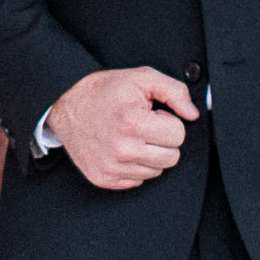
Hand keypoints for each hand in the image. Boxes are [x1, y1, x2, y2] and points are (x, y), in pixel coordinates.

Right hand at [48, 66, 198, 191]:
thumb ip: (175, 91)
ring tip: (130, 136)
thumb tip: (193, 114)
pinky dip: (133, 166)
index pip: (178, 135)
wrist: (66, 102)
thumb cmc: (105, 90)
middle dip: (163, 140)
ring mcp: (111, 168)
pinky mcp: (103, 179)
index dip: (167, 120)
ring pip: (156, 171)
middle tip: (143, 125)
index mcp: (133, 123)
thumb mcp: (142, 78)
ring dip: (149, 154)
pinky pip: (137, 181)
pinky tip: (121, 148)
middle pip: (171, 158)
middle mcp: (122, 150)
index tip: (151, 114)